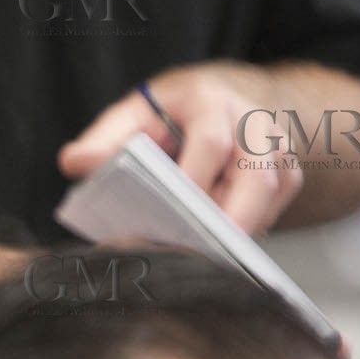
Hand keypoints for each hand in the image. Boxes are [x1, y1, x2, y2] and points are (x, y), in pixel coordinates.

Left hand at [59, 66, 303, 235]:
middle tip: (203, 256)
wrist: (212, 99)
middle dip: (234, 220)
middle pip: (258, 175)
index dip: (194, 182)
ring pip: (275, 192)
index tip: (174, 217)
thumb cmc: (164, 116)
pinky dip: (255, 227)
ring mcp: (276, 145)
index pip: (210, 143)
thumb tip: (74, 162)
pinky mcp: (286, 169)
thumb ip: (102, 142)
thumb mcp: (129, 118)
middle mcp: (251, 120)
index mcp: (208, 102)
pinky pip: (281, 204)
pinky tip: (223, 246)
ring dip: (245, 228)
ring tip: (210, 259)